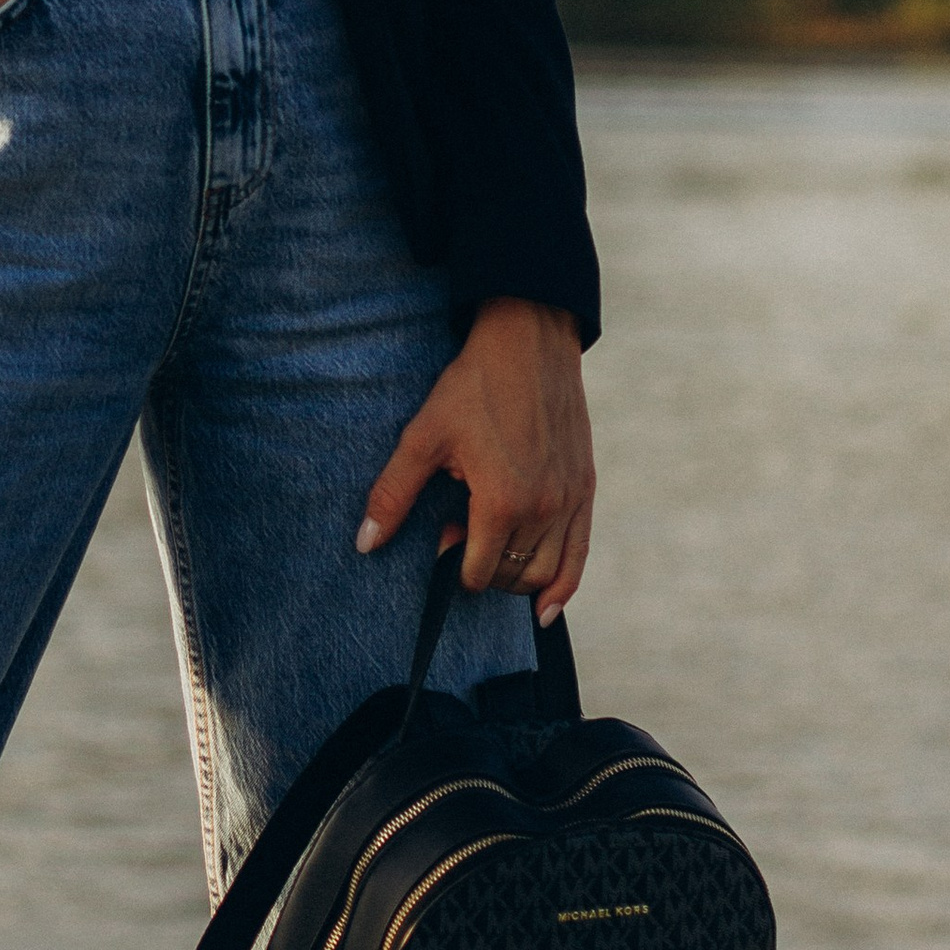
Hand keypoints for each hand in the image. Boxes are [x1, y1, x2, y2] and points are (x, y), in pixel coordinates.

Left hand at [356, 298, 594, 622]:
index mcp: (503, 502)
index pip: (479, 572)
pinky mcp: (585, 487)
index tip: (441, 539)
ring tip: (493, 549)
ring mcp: (570, 500)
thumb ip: (394, 495)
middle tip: (460, 533)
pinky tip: (546, 609)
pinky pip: (580, 554)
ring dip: (516, 577)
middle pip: (513, 576)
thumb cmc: (473, 385)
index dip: (454, 567)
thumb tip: (364, 545)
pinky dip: (564, 586)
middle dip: (484, 570)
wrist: (529, 340)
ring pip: (546, 572)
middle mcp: (544, 509)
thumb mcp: (423, 437)